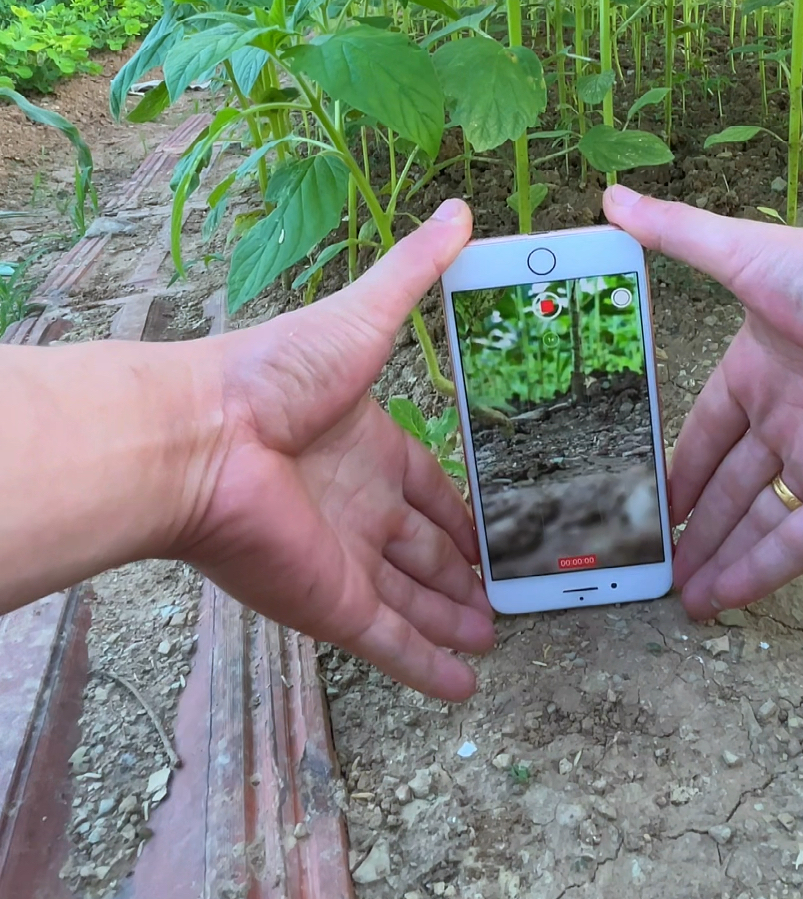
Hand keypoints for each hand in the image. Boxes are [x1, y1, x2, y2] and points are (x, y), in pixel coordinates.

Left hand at [177, 200, 493, 699]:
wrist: (199, 439)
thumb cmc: (273, 374)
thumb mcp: (361, 315)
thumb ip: (414, 271)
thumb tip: (460, 212)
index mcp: (365, 446)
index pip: (425, 484)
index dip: (461, 507)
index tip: (495, 526)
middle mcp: (355, 506)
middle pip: (420, 548)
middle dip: (461, 572)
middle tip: (505, 592)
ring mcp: (344, 559)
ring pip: (411, 600)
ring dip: (450, 620)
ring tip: (495, 635)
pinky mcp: (333, 604)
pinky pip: (390, 643)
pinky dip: (426, 666)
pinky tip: (463, 686)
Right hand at [603, 187, 802, 617]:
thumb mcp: (743, 254)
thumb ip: (676, 233)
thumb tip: (612, 198)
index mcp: (761, 366)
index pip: (706, 425)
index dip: (675, 462)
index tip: (644, 495)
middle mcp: (791, 418)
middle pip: (730, 482)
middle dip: (693, 522)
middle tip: (650, 559)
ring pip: (757, 521)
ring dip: (717, 556)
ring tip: (674, 595)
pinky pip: (795, 546)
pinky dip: (757, 573)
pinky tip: (717, 598)